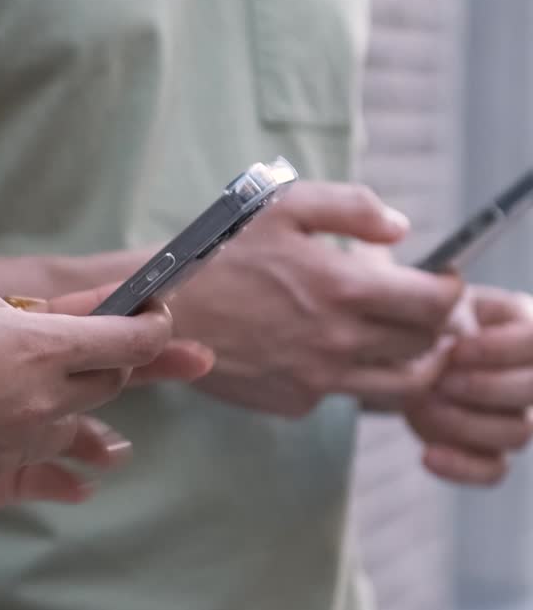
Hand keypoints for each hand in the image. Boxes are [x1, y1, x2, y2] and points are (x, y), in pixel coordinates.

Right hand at [0, 288, 179, 499]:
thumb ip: (32, 313)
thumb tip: (69, 318)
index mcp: (43, 347)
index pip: (131, 339)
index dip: (156, 326)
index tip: (161, 317)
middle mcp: (46, 399)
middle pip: (110, 383)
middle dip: (113, 365)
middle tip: (110, 355)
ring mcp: (23, 442)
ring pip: (77, 428)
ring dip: (82, 417)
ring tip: (101, 430)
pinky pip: (50, 475)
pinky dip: (67, 472)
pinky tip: (86, 481)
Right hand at [172, 182, 462, 416]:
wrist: (158, 312)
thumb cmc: (219, 251)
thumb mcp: (283, 207)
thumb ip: (353, 208)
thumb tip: (401, 229)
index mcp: (342, 288)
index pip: (434, 304)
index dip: (450, 291)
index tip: (441, 280)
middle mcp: (337, 343)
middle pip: (425, 347)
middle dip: (433, 324)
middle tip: (416, 305)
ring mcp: (318, 381)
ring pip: (398, 386)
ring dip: (409, 361)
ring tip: (393, 335)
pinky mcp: (295, 402)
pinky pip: (344, 393)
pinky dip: (350, 373)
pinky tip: (326, 345)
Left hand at [405, 287, 532, 485]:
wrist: (406, 352)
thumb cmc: (429, 321)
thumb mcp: (439, 302)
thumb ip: (450, 303)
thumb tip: (452, 301)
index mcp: (527, 329)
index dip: (498, 350)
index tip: (454, 349)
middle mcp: (532, 376)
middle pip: (531, 390)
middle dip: (481, 387)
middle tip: (437, 380)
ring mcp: (517, 417)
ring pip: (516, 433)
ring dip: (466, 422)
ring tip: (423, 405)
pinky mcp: (491, 451)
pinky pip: (494, 470)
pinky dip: (462, 466)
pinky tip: (427, 455)